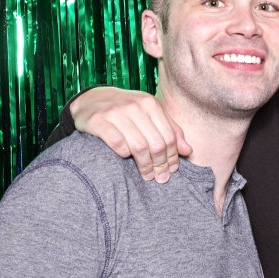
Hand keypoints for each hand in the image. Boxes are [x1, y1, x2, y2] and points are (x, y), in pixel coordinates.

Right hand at [71, 87, 191, 182]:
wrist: (91, 100)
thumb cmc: (126, 111)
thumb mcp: (149, 114)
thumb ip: (170, 130)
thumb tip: (188, 151)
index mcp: (150, 103)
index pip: (169, 136)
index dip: (173, 156)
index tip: (172, 170)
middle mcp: (134, 106)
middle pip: (156, 143)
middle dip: (160, 164)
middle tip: (160, 177)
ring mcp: (115, 113)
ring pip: (139, 146)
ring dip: (145, 165)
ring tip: (146, 175)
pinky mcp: (98, 121)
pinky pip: (117, 143)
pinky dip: (124, 154)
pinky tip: (126, 158)